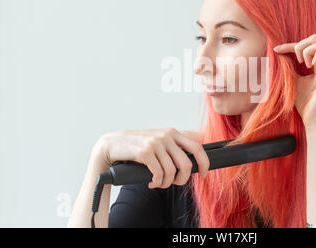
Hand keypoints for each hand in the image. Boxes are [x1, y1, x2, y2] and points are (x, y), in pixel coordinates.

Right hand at [91, 128, 209, 188]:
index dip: (204, 162)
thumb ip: (174, 146)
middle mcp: (166, 135)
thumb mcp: (158, 141)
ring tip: (158, 183)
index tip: (204, 173)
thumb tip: (196, 155)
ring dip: (165, 183)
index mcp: (172, 132)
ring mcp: (155, 143)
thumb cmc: (137, 147)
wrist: (111, 145)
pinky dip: (156, 183)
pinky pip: (159, 174)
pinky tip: (151, 182)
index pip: (197, 147)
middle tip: (174, 183)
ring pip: (172, 172)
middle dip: (182, 179)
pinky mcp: (145, 152)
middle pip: (187, 164)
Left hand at [273, 34, 315, 127]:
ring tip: (304, 65)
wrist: (312, 118)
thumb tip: (278, 56)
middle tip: (296, 60)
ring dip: (308, 50)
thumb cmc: (304, 102)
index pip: (305, 46)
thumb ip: (289, 68)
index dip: (289, 45)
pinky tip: (310, 66)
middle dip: (301, 44)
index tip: (276, 49)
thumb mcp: (293, 81)